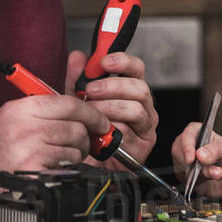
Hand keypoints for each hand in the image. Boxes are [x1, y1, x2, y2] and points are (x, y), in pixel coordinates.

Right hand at [0, 93, 111, 220]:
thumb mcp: (12, 120)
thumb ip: (45, 106)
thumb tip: (80, 85)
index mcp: (21, 109)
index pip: (69, 103)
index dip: (91, 112)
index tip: (100, 121)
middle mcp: (25, 127)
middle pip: (76, 127)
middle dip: (83, 139)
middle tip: (78, 146)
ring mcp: (30, 150)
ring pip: (75, 148)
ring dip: (74, 156)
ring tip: (56, 160)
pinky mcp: (34, 173)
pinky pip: (68, 168)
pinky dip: (65, 171)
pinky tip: (50, 172)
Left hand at [69, 50, 157, 167]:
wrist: (87, 165)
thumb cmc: (87, 132)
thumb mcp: (77, 102)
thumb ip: (77, 79)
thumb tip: (78, 57)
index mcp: (129, 91)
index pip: (136, 69)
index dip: (123, 61)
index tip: (105, 61)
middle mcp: (142, 106)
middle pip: (140, 87)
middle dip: (113, 86)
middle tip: (90, 90)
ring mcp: (145, 125)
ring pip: (136, 109)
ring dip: (109, 108)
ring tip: (91, 112)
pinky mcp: (143, 144)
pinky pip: (130, 132)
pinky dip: (112, 130)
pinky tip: (98, 132)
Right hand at [171, 124, 221, 197]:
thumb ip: (214, 150)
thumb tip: (200, 155)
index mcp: (196, 132)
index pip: (186, 136)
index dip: (187, 147)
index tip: (191, 159)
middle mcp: (187, 146)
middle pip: (180, 154)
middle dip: (196, 165)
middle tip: (214, 170)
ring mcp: (184, 163)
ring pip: (184, 170)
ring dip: (202, 175)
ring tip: (219, 173)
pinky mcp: (186, 177)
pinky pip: (187, 181)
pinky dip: (201, 182)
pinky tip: (213, 179)